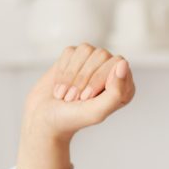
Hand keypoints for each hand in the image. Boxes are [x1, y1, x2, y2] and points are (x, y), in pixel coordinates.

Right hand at [20, 43, 135, 142]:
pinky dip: (62, 70)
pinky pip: (71, 51)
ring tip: (66, 94)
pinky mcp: (74, 59)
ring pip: (86, 50)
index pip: (118, 64)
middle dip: (83, 78)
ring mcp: (92, 64)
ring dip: (72, 74)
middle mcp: (110, 72)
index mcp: (123, 87)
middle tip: (73, 98)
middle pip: (102, 55)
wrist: (44, 119)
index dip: (99, 78)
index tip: (86, 98)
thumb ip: (117, 92)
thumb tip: (123, 63)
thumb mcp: (98, 111)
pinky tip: (60, 86)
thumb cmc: (72, 118)